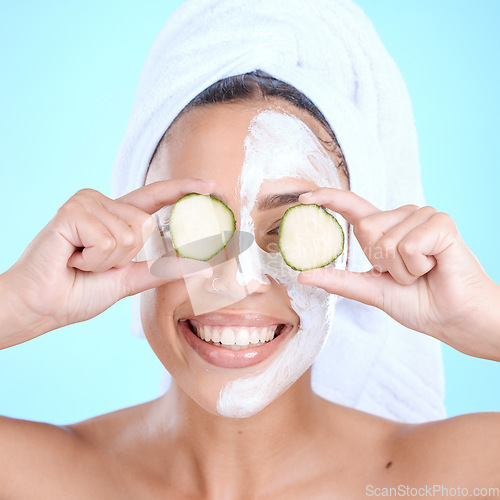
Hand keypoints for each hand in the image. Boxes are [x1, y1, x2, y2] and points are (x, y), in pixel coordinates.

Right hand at [1, 179, 214, 347]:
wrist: (42, 305)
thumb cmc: (80, 291)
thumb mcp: (130, 280)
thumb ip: (163, 269)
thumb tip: (203, 266)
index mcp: (116, 216)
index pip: (156, 197)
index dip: (183, 190)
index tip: (211, 186)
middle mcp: (102, 203)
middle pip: (146, 225)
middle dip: (124, 257)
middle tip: (94, 263)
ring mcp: (86, 203)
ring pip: (130, 234)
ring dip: (108, 261)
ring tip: (81, 261)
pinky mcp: (72, 211)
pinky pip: (109, 240)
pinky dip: (94, 260)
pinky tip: (72, 258)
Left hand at [297, 188, 499, 360]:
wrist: (453, 318)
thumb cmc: (418, 302)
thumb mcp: (371, 290)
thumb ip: (339, 281)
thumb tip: (302, 276)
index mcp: (384, 230)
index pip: (351, 206)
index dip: (328, 198)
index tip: (303, 198)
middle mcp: (402, 217)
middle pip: (366, 228)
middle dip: (382, 263)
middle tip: (407, 274)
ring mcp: (422, 216)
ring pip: (387, 240)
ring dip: (402, 269)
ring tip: (423, 272)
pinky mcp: (440, 223)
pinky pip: (409, 244)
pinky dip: (417, 266)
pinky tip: (434, 266)